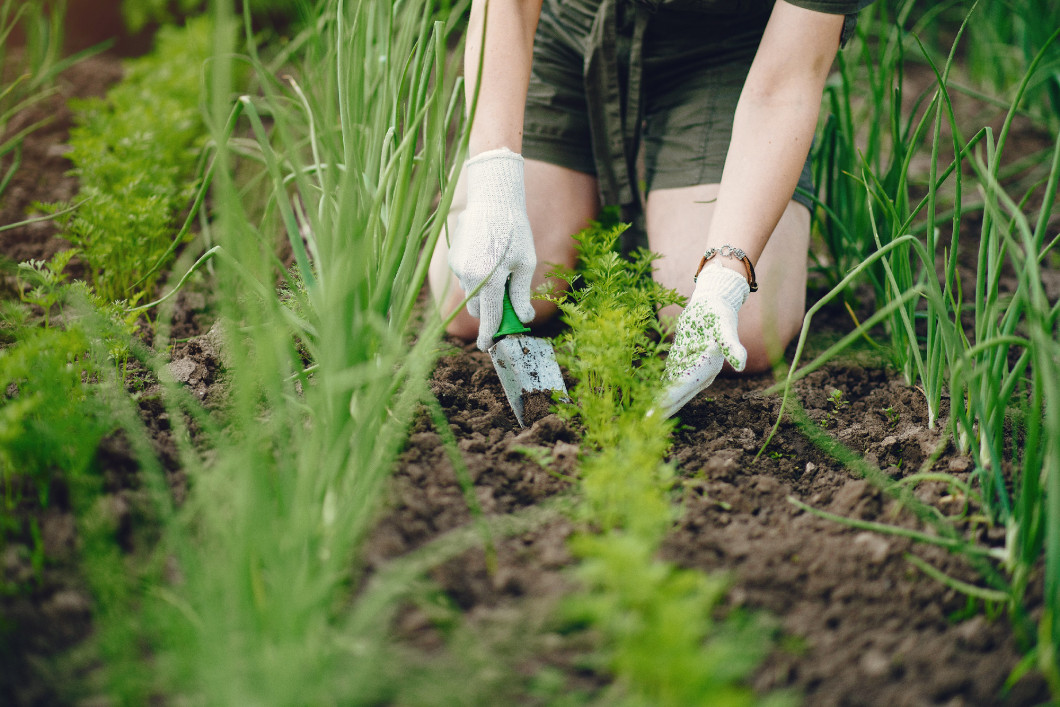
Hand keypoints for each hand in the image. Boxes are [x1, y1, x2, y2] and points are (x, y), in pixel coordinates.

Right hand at [448, 147, 536, 350]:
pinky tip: (488, 255)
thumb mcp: (525, 263)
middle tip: (507, 301)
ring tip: (499, 267)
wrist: (492, 199)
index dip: (489, 335)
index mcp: (490, 280)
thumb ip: (521, 293)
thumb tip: (524, 318)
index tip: (488, 347)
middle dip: (488, 310)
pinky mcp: (454, 258)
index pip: (488, 317)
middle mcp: (469, 276)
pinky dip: (476, 274)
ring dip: (483, 290)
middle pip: (476, 308)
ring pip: (470, 291)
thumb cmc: (515, 230)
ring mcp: (458, 267)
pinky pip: (465, 275)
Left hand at [658, 263, 749, 417]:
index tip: (655, 411)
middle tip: (644, 423)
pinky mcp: (681, 361)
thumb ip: (732, 345)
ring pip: (672, 389)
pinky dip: (659, 389)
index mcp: (707, 368)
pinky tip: (648, 398)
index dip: (670, 399)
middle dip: (662, 408)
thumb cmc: (720, 313)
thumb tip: (742, 365)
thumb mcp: (725, 327)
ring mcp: (690, 369)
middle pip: (678, 393)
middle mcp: (699, 373)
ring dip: (660, 403)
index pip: (684, 386)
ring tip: (645, 418)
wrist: (714, 303)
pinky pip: (669, 379)